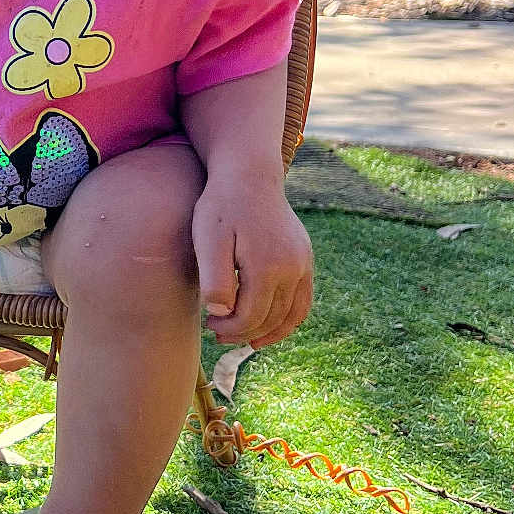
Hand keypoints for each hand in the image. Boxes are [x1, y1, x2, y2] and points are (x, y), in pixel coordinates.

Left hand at [190, 174, 312, 348]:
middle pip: (271, 318)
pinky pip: (303, 300)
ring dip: (269, 332)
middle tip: (218, 334)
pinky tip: (269, 325)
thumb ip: (214, 279)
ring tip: (244, 338)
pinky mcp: (305, 257)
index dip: (229, 329)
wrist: (249, 174)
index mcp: (267, 266)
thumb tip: (221, 314)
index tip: (209, 326)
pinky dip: (289, 319)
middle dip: (244, 333)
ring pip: (292, 314)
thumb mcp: (208, 240)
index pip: (250, 317)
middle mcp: (293, 268)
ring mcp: (303, 263)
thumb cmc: (221, 206)